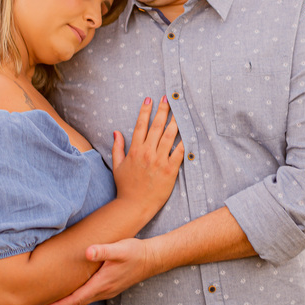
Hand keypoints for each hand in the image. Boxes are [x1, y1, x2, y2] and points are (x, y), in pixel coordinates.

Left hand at [40, 237, 160, 304]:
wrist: (152, 259)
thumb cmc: (134, 252)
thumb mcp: (119, 249)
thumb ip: (103, 251)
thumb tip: (88, 252)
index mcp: (102, 284)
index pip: (75, 299)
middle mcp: (104, 291)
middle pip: (77, 303)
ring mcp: (108, 291)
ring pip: (83, 301)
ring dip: (68, 303)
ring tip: (53, 302)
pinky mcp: (110, 287)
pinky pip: (90, 297)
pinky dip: (78, 298)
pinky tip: (73, 293)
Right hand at [111, 96, 183, 217]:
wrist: (134, 206)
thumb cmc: (125, 187)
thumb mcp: (117, 165)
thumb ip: (117, 147)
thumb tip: (116, 132)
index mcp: (135, 150)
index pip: (141, 125)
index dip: (145, 111)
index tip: (150, 99)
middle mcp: (147, 153)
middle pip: (157, 126)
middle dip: (163, 110)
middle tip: (168, 98)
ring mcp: (159, 161)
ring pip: (170, 136)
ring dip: (175, 122)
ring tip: (180, 112)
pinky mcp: (170, 170)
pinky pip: (179, 153)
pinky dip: (183, 142)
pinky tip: (188, 133)